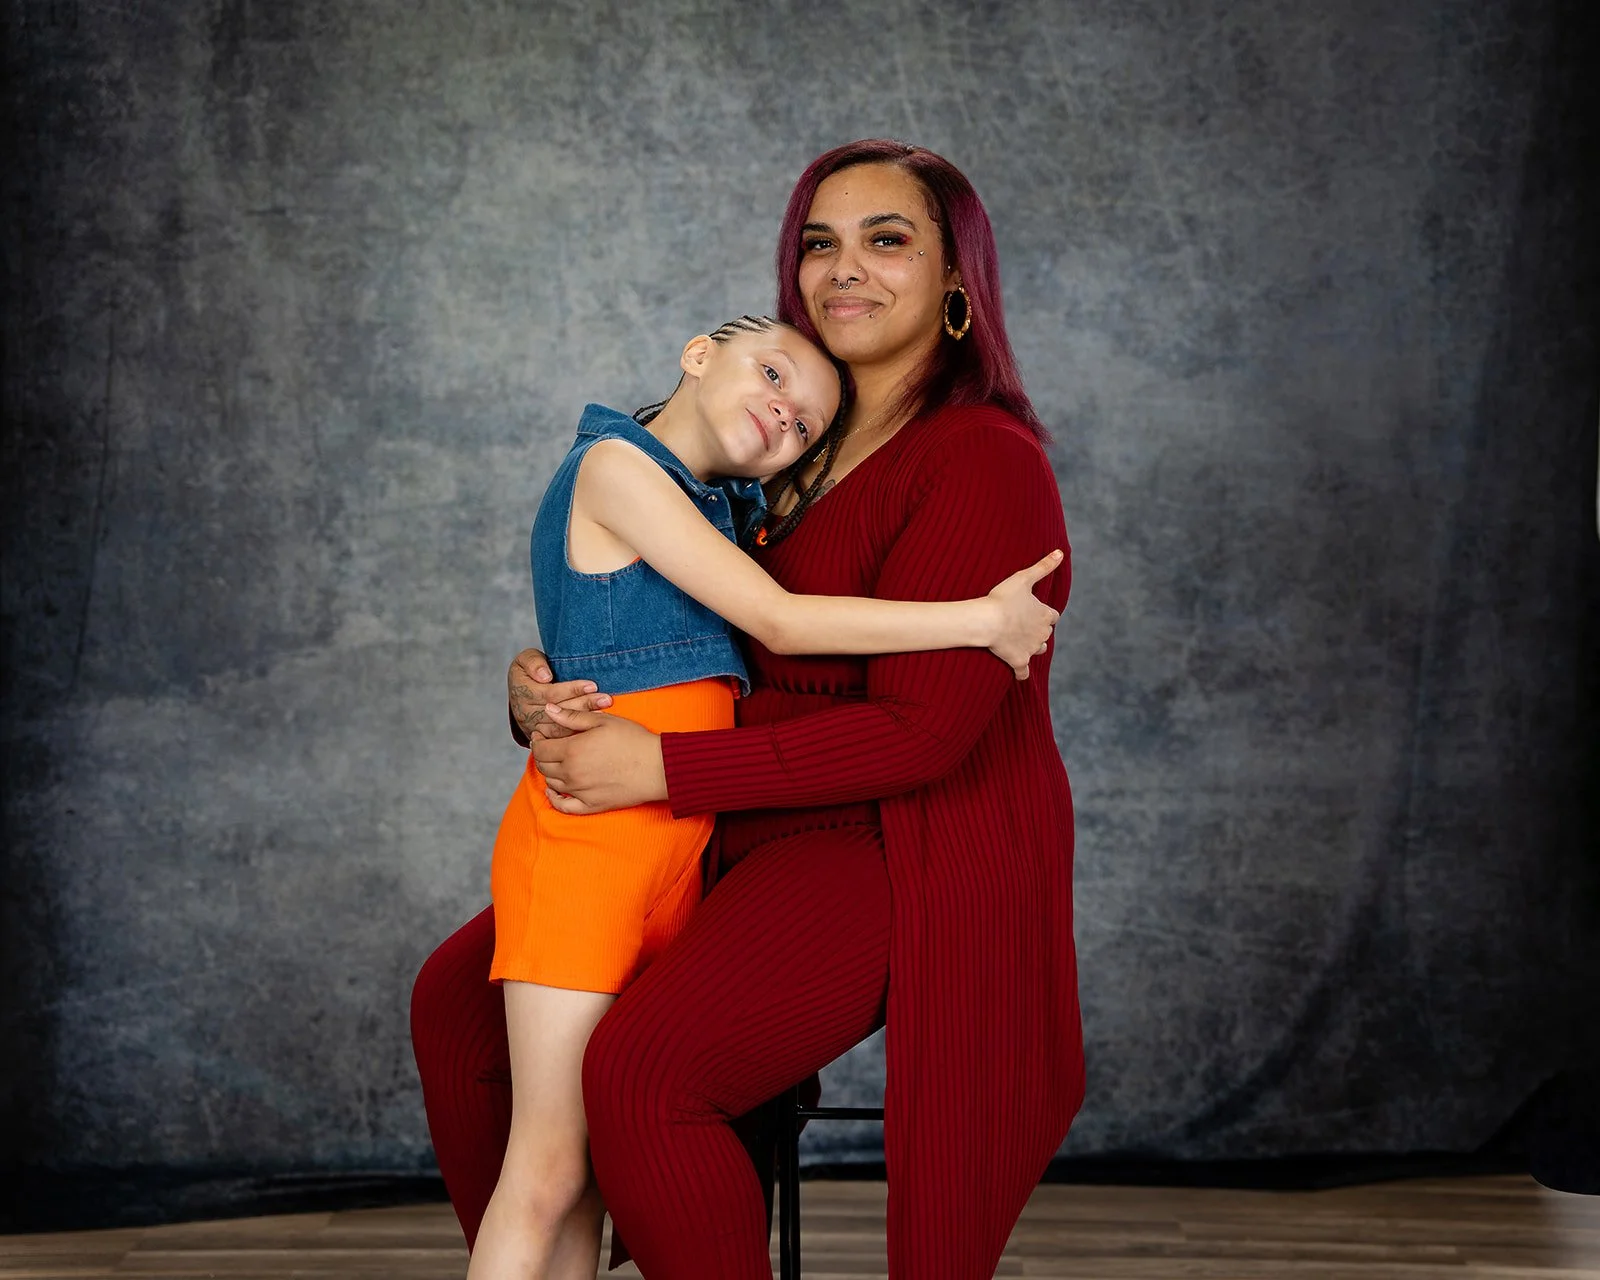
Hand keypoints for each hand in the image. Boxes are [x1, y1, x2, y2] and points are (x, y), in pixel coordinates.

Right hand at [507, 647, 611, 742]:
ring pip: (560, 726)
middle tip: (605, 699)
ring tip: (603, 710)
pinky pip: (561, 738)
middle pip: (558, 710)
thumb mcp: (526, 659)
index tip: (592, 685)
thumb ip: (533, 662)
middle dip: (584, 704)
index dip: (571, 690)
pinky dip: (578, 731)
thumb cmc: (530, 671)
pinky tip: (594, 725)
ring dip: (584, 718)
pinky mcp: (543, 736)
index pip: (549, 693)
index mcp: (521, 691)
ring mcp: (534, 726)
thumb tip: (544, 676)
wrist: (520, 693)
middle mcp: (526, 711)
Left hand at [533, 703, 667, 814]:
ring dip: (549, 772)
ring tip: (556, 762)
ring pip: (551, 783)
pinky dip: (554, 799)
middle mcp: (571, 773)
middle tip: (548, 746)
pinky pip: (563, 806)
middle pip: (543, 766)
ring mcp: (580, 792)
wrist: (657, 767)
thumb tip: (548, 710)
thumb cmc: (633, 741)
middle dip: (541, 754)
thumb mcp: (603, 721)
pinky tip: (555, 790)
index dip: (538, 740)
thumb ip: (572, 717)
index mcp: (572, 750)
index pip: (541, 748)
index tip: (541, 734)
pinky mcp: (591, 805)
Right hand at [984, 550, 1062, 678]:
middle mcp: (1042, 634)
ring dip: (1033, 646)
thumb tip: (1061, 553)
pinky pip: (1024, 672)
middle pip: (1046, 633)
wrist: (987, 621)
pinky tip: (1019, 672)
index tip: (1031, 610)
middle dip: (1037, 629)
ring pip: (1039, 649)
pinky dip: (1022, 672)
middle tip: (1021, 623)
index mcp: (1045, 615)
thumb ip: (1043, 566)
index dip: (1043, 613)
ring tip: (1019, 641)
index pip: (1052, 615)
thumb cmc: (1003, 598)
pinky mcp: (1019, 661)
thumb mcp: (1024, 578)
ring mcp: (1031, 649)